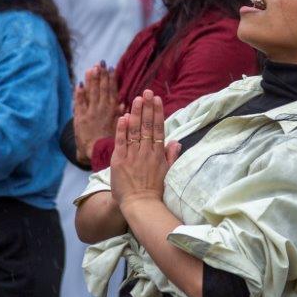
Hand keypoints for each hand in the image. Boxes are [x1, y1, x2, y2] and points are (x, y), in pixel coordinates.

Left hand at [73, 63, 120, 164]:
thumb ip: (119, 113)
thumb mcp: (119, 127)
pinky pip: (79, 103)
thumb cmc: (109, 141)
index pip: (112, 91)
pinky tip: (79, 84)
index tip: (111, 68)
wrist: (95, 153)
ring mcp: (90, 113)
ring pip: (91, 93)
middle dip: (100, 75)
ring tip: (91, 69)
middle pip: (101, 89)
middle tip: (100, 63)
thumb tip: (123, 102)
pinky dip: (79, 93)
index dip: (111, 80)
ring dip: (91, 80)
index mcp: (112, 111)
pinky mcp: (80, 118)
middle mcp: (101, 110)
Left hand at [110, 90, 181, 209]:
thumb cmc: (154, 191)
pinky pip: (121, 142)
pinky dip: (122, 129)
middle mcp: (146, 152)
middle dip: (147, 107)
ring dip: (136, 113)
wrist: (141, 204)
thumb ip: (171, 155)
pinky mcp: (120, 161)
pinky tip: (123, 116)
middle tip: (147, 92)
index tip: (157, 100)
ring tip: (136, 99)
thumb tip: (176, 141)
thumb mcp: (167, 172)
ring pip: (135, 130)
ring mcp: (133, 155)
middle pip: (147, 125)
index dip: (157, 113)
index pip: (158, 128)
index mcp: (158, 154)